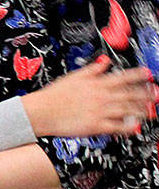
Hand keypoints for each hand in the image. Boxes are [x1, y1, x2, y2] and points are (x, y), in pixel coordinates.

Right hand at [21, 55, 155, 136]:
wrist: (41, 111)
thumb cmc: (54, 95)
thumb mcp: (73, 76)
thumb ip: (92, 69)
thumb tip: (104, 61)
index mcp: (96, 84)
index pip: (122, 77)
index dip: (138, 75)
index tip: (148, 74)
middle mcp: (101, 96)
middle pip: (129, 94)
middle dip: (146, 94)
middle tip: (156, 94)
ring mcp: (99, 111)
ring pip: (127, 110)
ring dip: (141, 110)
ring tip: (151, 112)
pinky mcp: (95, 125)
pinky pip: (116, 126)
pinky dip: (128, 127)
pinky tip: (135, 127)